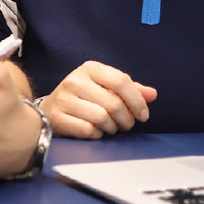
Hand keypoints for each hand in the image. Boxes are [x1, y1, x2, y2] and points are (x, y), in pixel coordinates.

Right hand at [41, 61, 156, 138]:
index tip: (143, 114)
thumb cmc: (84, 97)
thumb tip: (152, 94)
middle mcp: (74, 81)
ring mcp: (64, 99)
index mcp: (90, 68)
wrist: (51, 108)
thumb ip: (130, 89)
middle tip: (126, 124)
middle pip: (114, 103)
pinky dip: (97, 134)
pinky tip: (95, 130)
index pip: (121, 81)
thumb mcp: (106, 87)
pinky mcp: (58, 117)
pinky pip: (89, 130)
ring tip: (111, 126)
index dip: (137, 101)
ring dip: (112, 128)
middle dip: (126, 119)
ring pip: (102, 118)